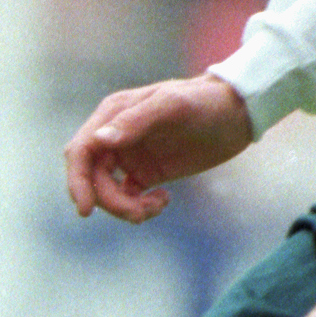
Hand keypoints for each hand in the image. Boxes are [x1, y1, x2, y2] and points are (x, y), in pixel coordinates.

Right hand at [64, 74, 253, 221]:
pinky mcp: (146, 173)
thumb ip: (135, 121)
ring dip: (125, 207)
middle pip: (92, 177)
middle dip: (109, 200)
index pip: (80, 151)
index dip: (77, 181)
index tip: (86, 209)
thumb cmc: (206, 102)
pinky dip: (140, 207)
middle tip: (139, 213)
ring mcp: (129, 156)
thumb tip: (100, 140)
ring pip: (108, 191)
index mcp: (112, 116)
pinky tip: (163, 200)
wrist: (238, 113)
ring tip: (156, 207)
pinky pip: (128, 197)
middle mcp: (115, 137)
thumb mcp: (173, 106)